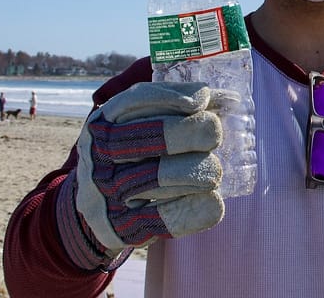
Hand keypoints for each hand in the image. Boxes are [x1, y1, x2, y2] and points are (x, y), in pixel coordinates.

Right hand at [57, 82, 227, 270]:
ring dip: (192, 172)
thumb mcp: (138, 128)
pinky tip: (214, 203)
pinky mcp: (118, 227)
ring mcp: (105, 192)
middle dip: (186, 132)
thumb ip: (177, 111)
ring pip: (153, 178)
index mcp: (104, 123)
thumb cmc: (130, 157)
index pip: (134, 102)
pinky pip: (157, 218)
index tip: (202, 99)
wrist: (95, 209)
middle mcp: (100, 155)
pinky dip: (190, 211)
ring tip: (215, 172)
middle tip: (215, 134)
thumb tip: (229, 99)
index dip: (170, 97)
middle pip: (145, 138)